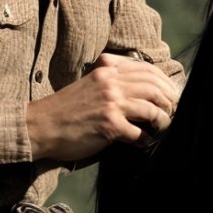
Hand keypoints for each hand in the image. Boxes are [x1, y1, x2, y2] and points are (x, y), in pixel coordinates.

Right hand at [26, 52, 178, 163]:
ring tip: (161, 127)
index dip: (165, 82)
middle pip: (155, 87)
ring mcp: (111, 104)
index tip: (172, 93)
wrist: (39, 126)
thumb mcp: (89, 83)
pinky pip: (139, 132)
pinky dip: (146, 139)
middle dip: (170, 100)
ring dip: (163, 120)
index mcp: (108, 71)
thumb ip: (111, 80)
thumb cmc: (64, 108)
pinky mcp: (109, 125)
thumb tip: (141, 87)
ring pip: (153, 108)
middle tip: (173, 111)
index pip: (148, 70)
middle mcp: (111, 84)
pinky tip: (144, 142)